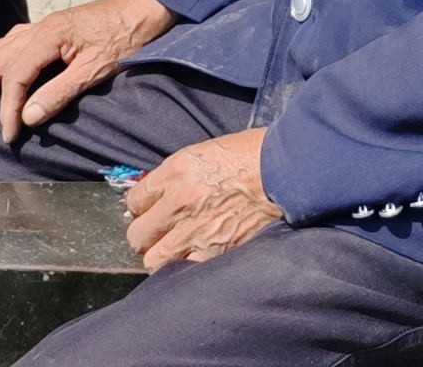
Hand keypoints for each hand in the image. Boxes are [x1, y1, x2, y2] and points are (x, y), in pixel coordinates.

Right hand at [0, 0, 174, 143]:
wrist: (143, 9)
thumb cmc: (125, 38)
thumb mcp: (96, 69)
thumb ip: (60, 93)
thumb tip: (27, 117)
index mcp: (48, 36)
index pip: (15, 76)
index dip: (7, 108)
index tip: (8, 134)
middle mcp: (37, 29)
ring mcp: (39, 27)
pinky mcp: (46, 29)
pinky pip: (8, 45)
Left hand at [123, 128, 282, 269]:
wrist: (286, 171)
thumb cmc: (252, 155)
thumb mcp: (206, 153)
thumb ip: (178, 175)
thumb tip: (159, 194)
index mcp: (175, 172)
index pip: (135, 200)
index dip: (142, 207)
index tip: (151, 210)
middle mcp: (178, 202)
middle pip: (138, 234)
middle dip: (146, 234)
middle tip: (160, 233)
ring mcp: (195, 231)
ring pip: (153, 259)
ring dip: (161, 255)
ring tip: (174, 250)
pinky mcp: (214, 251)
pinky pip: (182, 270)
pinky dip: (184, 268)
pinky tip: (192, 259)